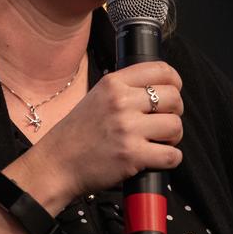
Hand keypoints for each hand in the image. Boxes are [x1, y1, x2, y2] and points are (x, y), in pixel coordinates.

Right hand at [28, 61, 183, 201]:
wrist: (56, 163)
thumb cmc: (76, 134)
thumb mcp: (96, 96)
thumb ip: (123, 89)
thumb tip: (157, 89)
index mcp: (113, 83)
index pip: (161, 70)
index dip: (175, 82)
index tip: (173, 92)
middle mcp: (121, 102)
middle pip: (174, 98)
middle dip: (176, 112)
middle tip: (165, 123)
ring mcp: (127, 128)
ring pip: (175, 126)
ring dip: (174, 137)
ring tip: (161, 142)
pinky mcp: (132, 155)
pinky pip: (171, 155)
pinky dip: (171, 159)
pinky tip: (158, 158)